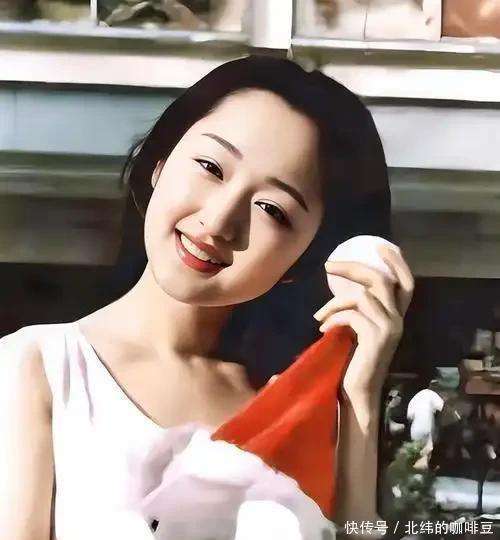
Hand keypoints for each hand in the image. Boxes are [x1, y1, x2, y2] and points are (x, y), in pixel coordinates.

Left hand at [313, 245, 413, 401]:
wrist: (358, 392)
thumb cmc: (355, 361)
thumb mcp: (362, 330)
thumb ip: (362, 310)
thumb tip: (344, 288)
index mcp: (397, 316)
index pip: (406, 283)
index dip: (396, 262)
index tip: (380, 246)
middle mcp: (398, 320)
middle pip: (380, 280)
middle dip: (352, 268)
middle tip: (328, 265)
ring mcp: (389, 328)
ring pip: (361, 297)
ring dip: (334, 303)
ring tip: (319, 316)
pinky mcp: (376, 338)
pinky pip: (352, 315)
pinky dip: (333, 318)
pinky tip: (324, 329)